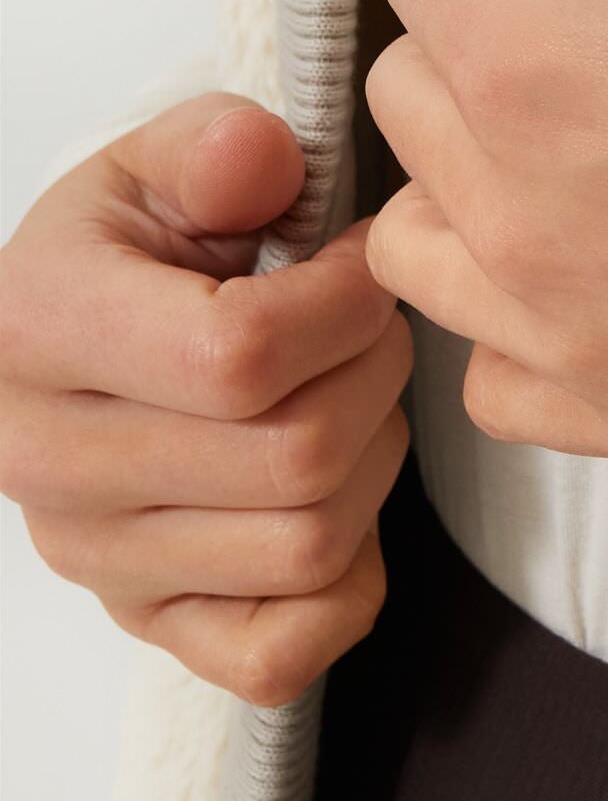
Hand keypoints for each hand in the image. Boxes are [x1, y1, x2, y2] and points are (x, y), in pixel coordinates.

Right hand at [0, 97, 408, 704]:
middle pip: (296, 457)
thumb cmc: (136, 251)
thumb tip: (259, 162)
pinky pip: (281, 653)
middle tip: (371, 328)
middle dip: (376, 373)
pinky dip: (345, 585)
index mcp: (39, 329)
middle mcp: (48, 459)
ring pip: (310, 547)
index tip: (363, 261)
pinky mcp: (146, 624)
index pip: (239, 354)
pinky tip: (335, 498)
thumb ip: (217, 147)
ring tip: (347, 395)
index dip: (347, 303)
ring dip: (373, 462)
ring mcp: (95, 558)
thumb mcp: (160, 165)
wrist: (75, 339)